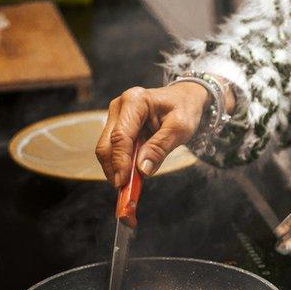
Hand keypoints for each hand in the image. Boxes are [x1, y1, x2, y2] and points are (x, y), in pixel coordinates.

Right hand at [95, 83, 209, 186]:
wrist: (184, 98)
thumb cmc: (184, 109)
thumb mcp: (180, 128)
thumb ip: (160, 147)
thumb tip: (142, 170)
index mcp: (135, 101)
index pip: (120, 136)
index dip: (119, 162)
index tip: (123, 183)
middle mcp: (120, 106)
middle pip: (107, 144)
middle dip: (114, 170)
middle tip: (126, 192)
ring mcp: (116, 115)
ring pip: (106, 149)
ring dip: (116, 169)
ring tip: (130, 187)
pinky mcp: (116, 125)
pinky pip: (113, 149)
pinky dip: (120, 164)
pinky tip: (131, 175)